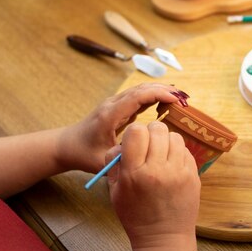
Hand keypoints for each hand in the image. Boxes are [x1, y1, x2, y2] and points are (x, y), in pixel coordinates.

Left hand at [58, 83, 179, 172]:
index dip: (157, 94)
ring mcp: (114, 104)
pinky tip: (166, 102)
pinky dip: (153, 97)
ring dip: (159, 91)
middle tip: (185, 98)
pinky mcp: (117, 107)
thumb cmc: (83, 155)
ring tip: (180, 98)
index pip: (137, 97)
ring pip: (140, 90)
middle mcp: (112, 105)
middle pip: (141, 89)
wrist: (66, 145)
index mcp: (110, 115)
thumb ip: (123, 157)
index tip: (176, 99)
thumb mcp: (103, 161)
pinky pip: (137, 97)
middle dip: (163, 90)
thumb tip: (146, 153)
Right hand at [106, 121, 200, 247]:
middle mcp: (158, 170)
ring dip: (166, 142)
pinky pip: (185, 151)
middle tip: (149, 147)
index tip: (134, 142)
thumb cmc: (135, 215)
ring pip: (174, 136)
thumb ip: (114, 163)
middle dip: (150, 134)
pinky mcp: (193, 176)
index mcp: (134, 173)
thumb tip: (121, 143)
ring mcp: (178, 172)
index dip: (134, 133)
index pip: (136, 132)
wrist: (163, 238)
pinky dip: (177, 154)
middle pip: (157, 129)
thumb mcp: (115, 191)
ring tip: (161, 156)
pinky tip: (172, 166)